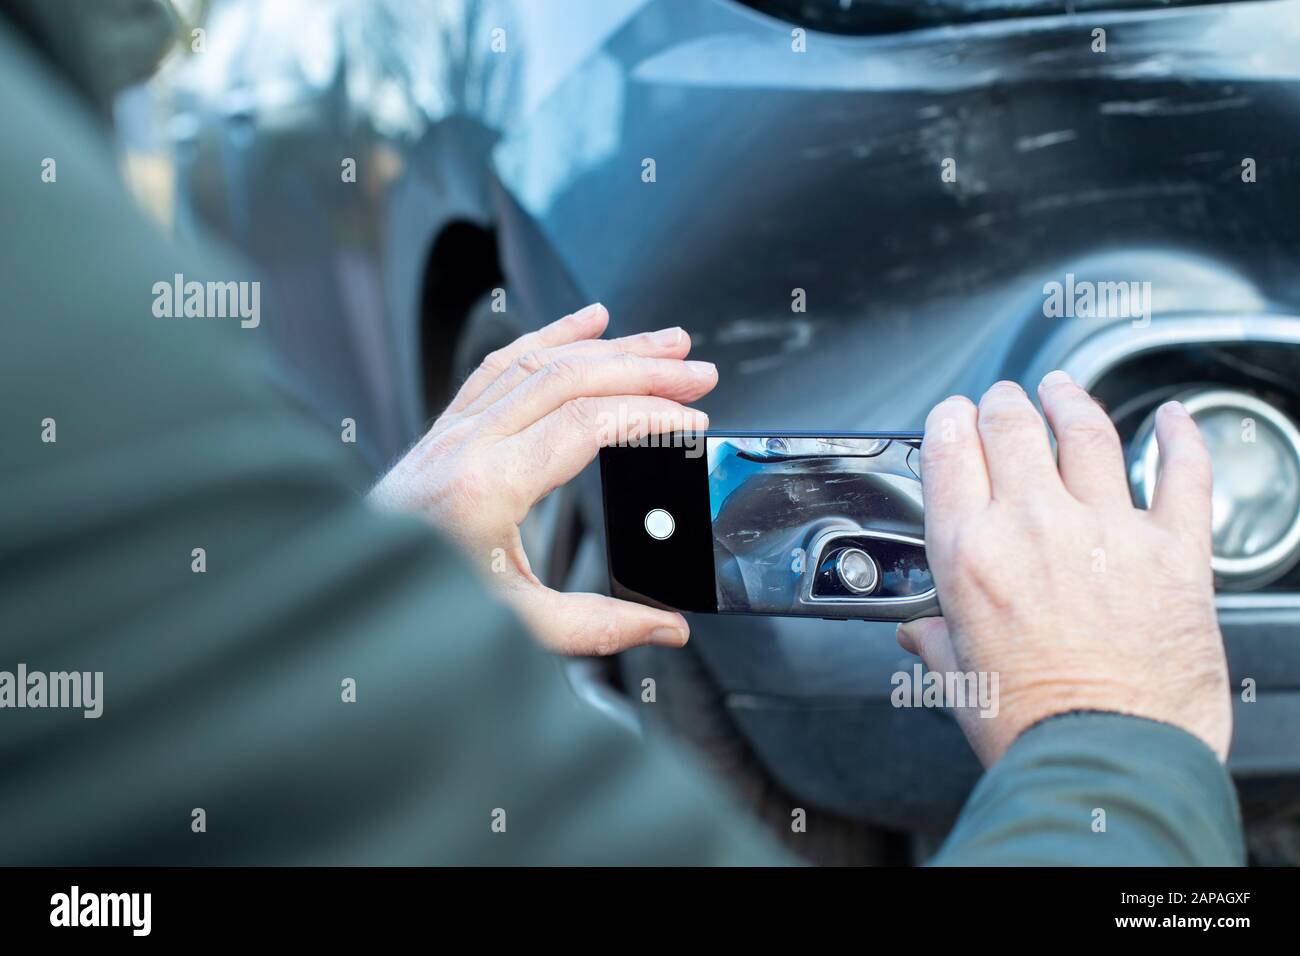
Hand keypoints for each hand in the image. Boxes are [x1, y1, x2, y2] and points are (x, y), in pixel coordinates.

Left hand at [369, 303, 716, 654]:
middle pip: (569, 378)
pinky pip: (503, 361)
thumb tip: (665, 627)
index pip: (585, 423)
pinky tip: (589, 321)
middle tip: (698, 370)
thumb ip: (597, 625)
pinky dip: (551, 335)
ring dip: (609, 345)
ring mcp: (455, 427)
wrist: (350, 586)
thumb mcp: (516, 624)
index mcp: (488, 485)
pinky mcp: (448, 426)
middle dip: (644, 366)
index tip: (693, 418)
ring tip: (665, 341)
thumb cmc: (419, 601)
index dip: (649, 414)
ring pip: (540, 360)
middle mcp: (469, 442)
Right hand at [897, 371, 1230, 765]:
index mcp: (971, 553)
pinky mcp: (1175, 549)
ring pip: (1086, 432)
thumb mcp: (960, 680)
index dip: (950, 420)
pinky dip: (1181, 438)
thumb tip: (919, 635)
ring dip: (1070, 400)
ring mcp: (1108, 530)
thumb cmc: (1031, 728)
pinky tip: (1174, 419)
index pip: (951, 450)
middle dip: (1003, 404)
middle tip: (1005, 401)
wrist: (1110, 759)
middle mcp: (1035, 526)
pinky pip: (1183, 473)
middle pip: (1014, 427)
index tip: (954, 416)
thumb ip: (937, 643)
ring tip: (1062, 389)